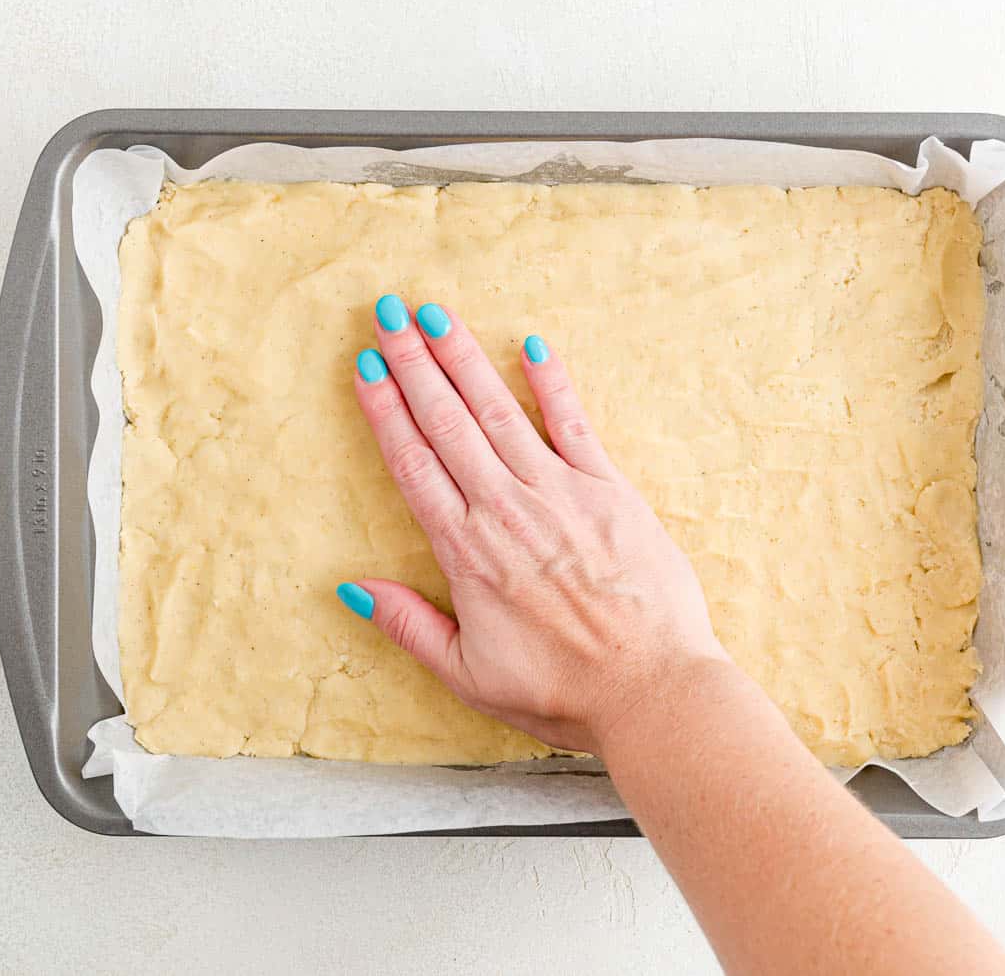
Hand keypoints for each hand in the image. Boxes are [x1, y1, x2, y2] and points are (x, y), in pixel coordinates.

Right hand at [338, 294, 731, 753]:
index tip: (366, 364)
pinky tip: (533, 345)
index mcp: (466, 553)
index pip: (413, 464)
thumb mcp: (468, 675)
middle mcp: (506, 510)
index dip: (386, 410)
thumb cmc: (562, 693)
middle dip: (414, 363)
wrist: (651, 691)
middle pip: (447, 423)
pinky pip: (576, 424)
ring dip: (465, 358)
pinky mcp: (610, 491)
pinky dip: (552, 383)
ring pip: (499, 411)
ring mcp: (560, 494)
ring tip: (436, 313)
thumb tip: (352, 586)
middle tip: (388, 312)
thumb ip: (409, 625)